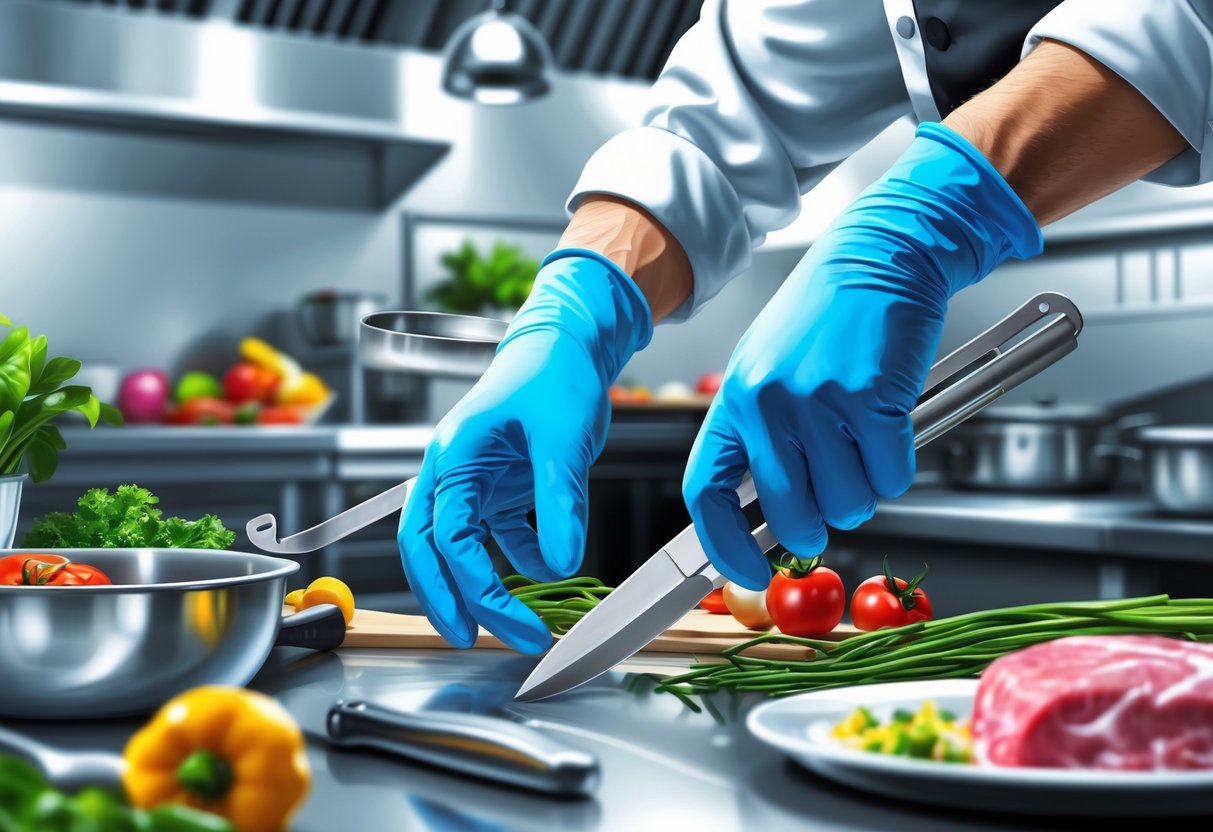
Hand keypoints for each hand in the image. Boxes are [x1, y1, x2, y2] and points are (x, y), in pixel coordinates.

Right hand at [398, 251, 650, 652]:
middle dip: (447, 599)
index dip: (473, 588)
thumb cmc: (554, 373)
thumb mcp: (562, 439)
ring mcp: (474, 480)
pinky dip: (518, 555)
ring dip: (479, 585)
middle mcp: (453, 472)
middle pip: (429, 549)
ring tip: (511, 623)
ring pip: (458, 546)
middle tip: (471, 641)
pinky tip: (545, 565)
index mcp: (453, 457)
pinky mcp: (500, 485)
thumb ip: (559, 502)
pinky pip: (497, 532)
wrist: (569, 342)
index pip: (447, 538)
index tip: (508, 624)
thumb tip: (560, 564)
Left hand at [683, 123, 1042, 589]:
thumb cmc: (830, 313)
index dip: (725, 545)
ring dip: (866, 487)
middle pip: (789, 515)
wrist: (881, 251)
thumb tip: (763, 514)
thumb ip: (762, 436)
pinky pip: (890, 475)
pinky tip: (890, 423)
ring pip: (848, 503)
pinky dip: (898, 463)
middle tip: (837, 497)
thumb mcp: (771, 368)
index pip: (707, 491)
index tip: (748, 569)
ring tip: (864, 437)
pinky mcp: (869, 399)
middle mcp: (767, 402)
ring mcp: (816, 401)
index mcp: (734, 397)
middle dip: (819, 523)